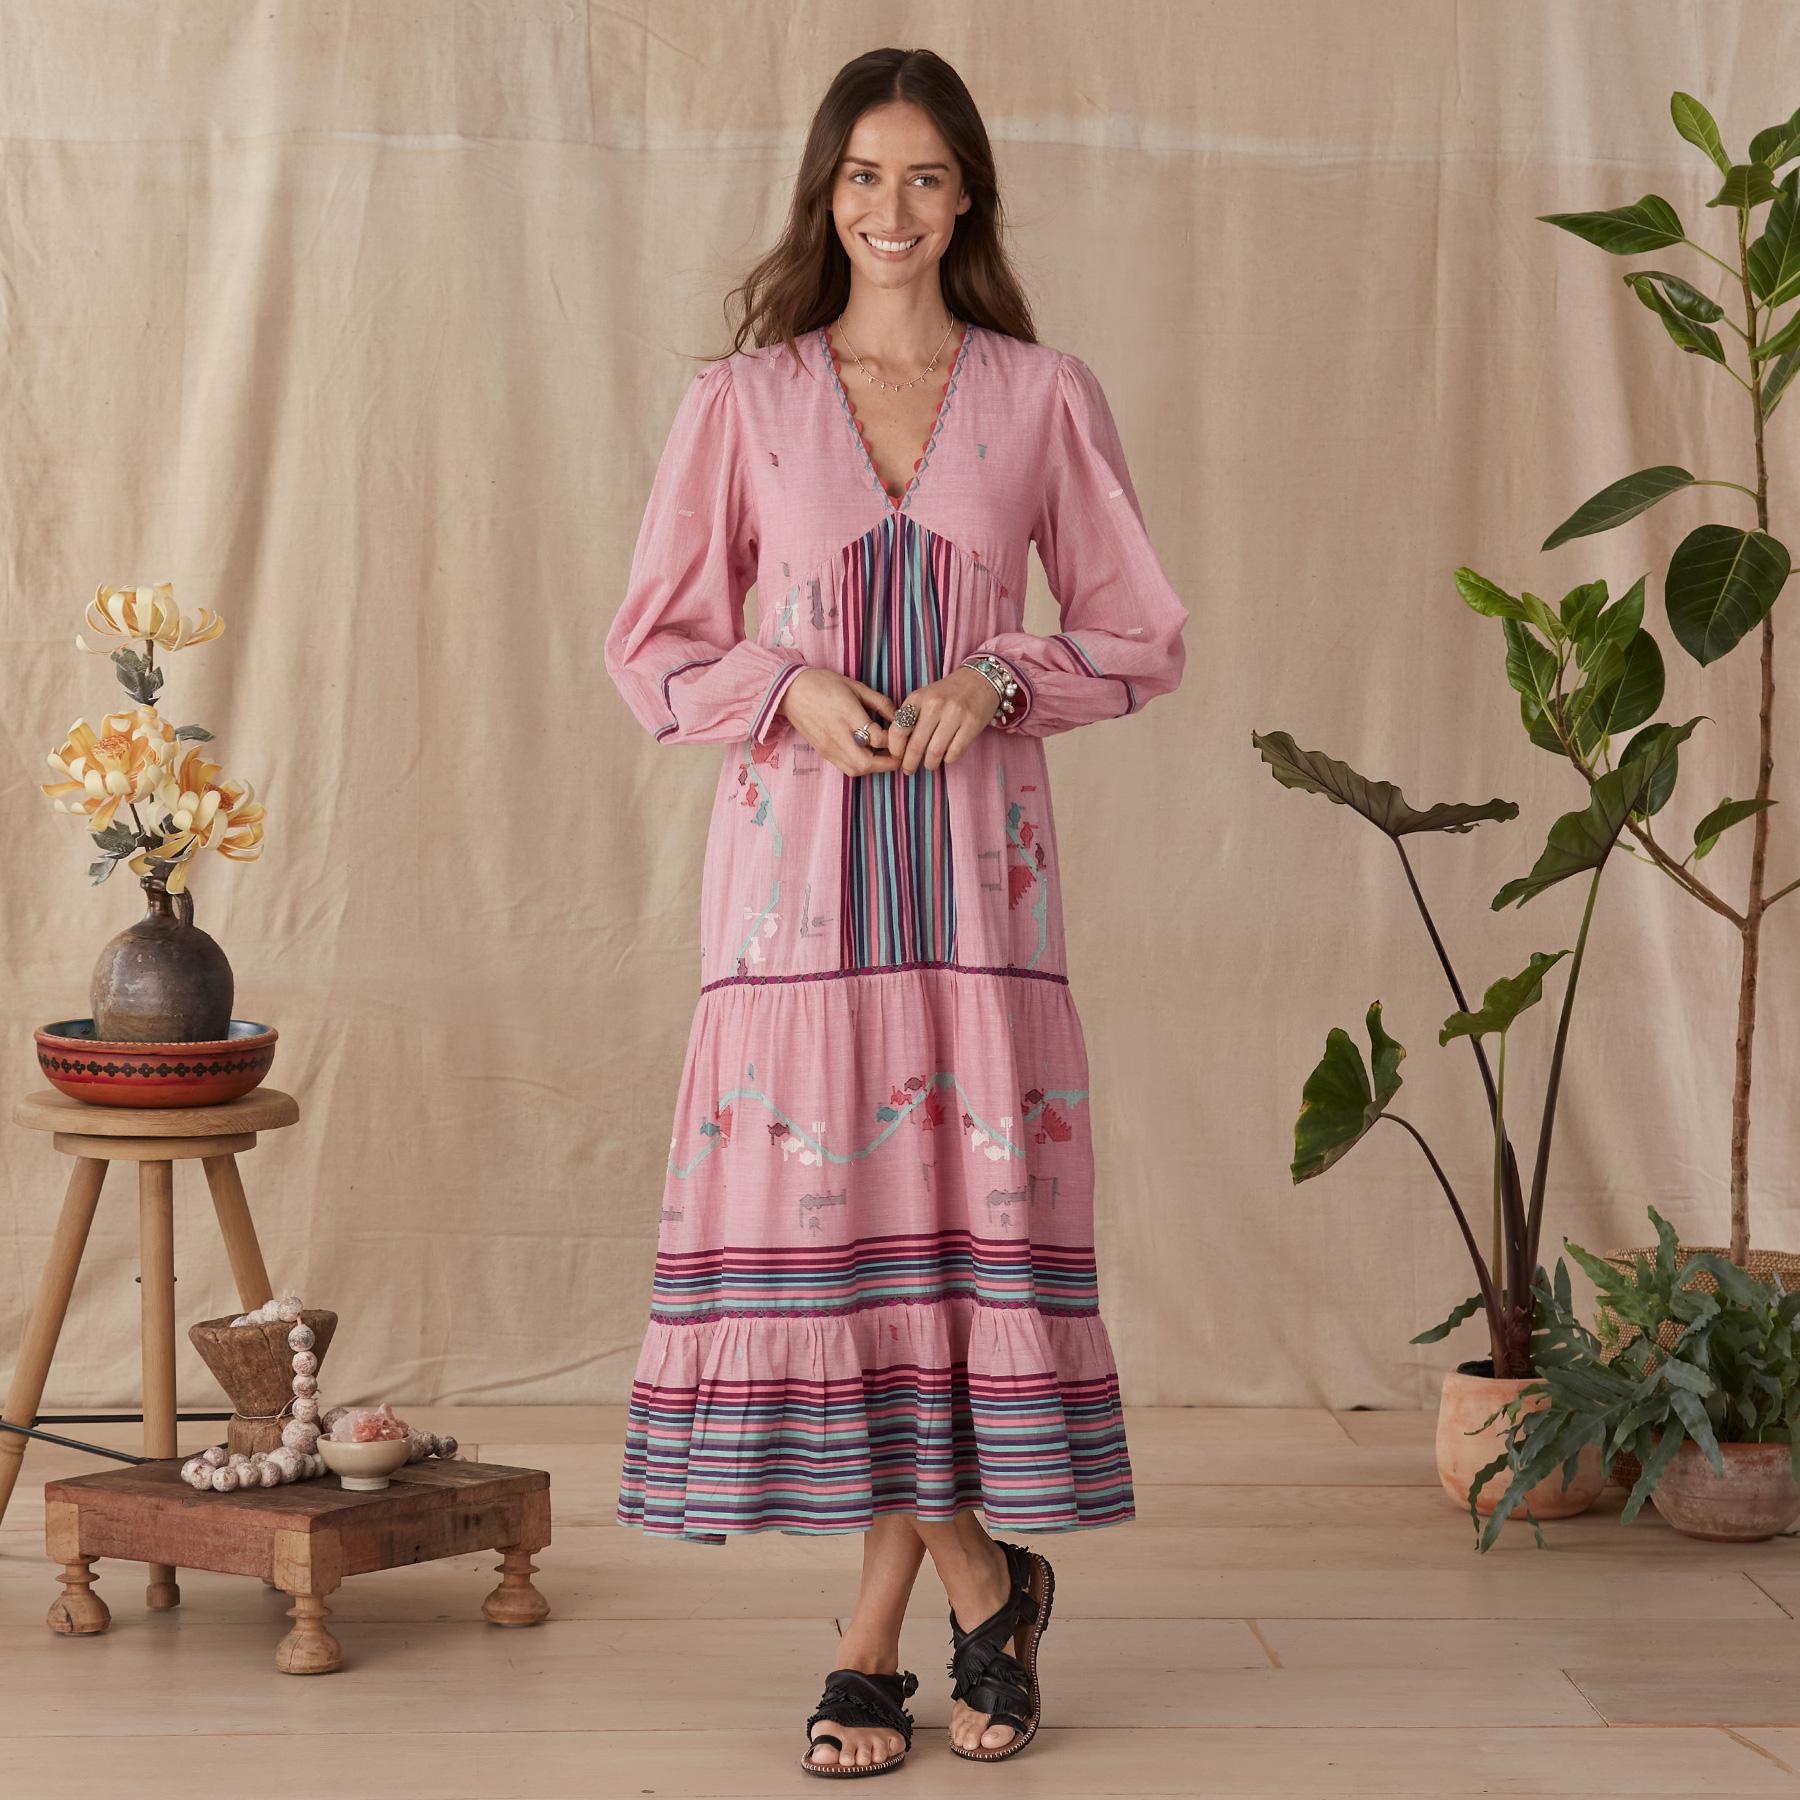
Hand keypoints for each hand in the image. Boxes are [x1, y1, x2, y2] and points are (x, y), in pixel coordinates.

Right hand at [777, 668, 904, 775]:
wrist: (790, 691)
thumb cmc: (824, 684)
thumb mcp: (856, 686)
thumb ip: (880, 702)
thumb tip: (899, 716)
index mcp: (848, 715)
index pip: (877, 738)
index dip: (894, 740)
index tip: (901, 734)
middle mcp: (838, 735)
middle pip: (867, 762)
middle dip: (888, 763)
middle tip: (899, 754)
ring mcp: (829, 747)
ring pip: (857, 770)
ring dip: (874, 767)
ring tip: (884, 755)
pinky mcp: (823, 752)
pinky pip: (846, 768)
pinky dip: (860, 766)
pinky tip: (867, 755)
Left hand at [885, 667, 1000, 773]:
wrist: (979, 680)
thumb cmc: (947, 693)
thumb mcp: (924, 697)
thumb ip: (910, 717)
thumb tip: (898, 748)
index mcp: (918, 698)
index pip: (898, 730)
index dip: (895, 749)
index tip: (897, 757)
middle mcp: (935, 705)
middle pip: (915, 745)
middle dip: (909, 764)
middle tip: (909, 770)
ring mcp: (955, 714)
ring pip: (935, 752)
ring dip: (929, 764)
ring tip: (929, 765)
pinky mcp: (972, 724)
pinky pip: (954, 752)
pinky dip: (948, 759)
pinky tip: (947, 756)